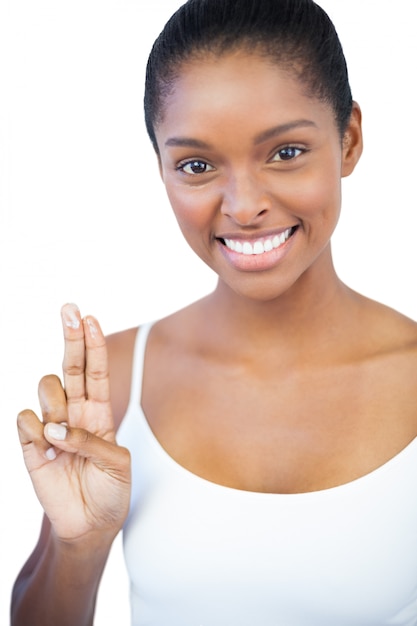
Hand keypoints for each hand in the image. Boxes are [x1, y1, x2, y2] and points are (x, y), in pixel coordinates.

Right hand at [17, 304, 130, 542]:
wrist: (90, 525)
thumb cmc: (110, 490)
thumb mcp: (118, 465)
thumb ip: (92, 442)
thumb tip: (56, 429)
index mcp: (99, 413)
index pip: (95, 371)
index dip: (93, 344)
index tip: (90, 318)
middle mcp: (74, 413)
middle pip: (70, 366)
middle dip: (70, 337)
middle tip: (69, 309)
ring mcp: (51, 427)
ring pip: (47, 388)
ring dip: (56, 404)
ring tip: (61, 436)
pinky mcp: (29, 446)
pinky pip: (25, 419)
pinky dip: (35, 429)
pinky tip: (45, 448)